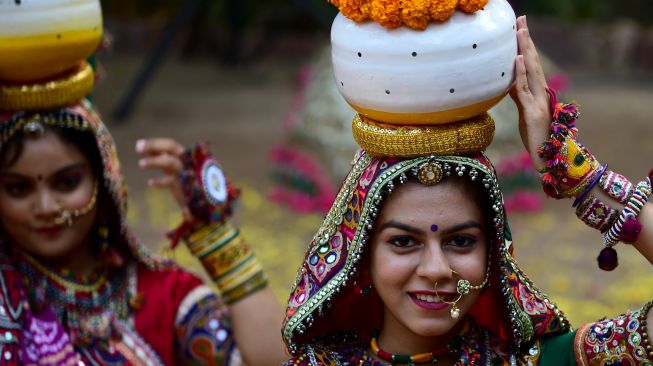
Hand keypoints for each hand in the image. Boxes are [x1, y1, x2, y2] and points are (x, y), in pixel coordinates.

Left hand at [135, 138, 192, 220]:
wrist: (211, 201)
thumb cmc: (193, 184)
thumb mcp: (179, 170)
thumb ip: (165, 160)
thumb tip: (147, 150)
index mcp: (186, 157)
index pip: (170, 145)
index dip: (155, 143)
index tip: (140, 144)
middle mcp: (187, 161)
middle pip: (171, 147)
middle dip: (153, 145)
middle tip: (138, 148)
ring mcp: (187, 172)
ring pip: (169, 161)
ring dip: (154, 161)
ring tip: (140, 164)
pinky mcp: (186, 186)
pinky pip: (171, 181)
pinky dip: (160, 181)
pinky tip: (150, 183)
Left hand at [509, 15, 550, 171]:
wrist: (546, 161)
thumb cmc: (536, 139)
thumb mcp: (525, 113)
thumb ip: (519, 97)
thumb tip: (509, 84)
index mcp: (537, 93)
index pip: (530, 64)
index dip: (526, 45)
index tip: (520, 27)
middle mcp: (540, 94)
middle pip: (533, 61)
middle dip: (526, 40)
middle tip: (521, 19)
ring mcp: (538, 102)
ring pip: (531, 71)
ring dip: (525, 50)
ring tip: (520, 30)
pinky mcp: (532, 113)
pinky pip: (524, 90)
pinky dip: (522, 73)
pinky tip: (519, 59)